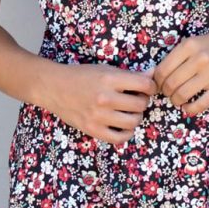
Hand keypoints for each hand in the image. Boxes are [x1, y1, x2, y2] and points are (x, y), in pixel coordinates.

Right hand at [42, 62, 157, 145]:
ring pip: (133, 121)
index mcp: (109, 79)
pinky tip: (124, 125)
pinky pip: (119, 138)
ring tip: (129, 111)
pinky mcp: (92, 129)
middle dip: (142, 101)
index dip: (151, 86)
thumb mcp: (106, 69)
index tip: (147, 88)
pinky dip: (126, 133)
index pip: (144, 85)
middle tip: (135, 99)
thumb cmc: (82, 76)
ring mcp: (98, 116)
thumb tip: (153, 74)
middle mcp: (105, 98)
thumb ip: (130, 75)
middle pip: (140, 104)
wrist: (55, 87)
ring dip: (136, 116)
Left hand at [152, 27, 208, 116]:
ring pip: (182, 95)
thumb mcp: (193, 43)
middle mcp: (199, 58)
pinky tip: (188, 106)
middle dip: (165, 92)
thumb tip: (151, 76)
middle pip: (170, 84)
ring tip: (178, 99)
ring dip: (175, 101)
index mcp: (188, 45)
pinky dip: (190, 109)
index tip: (160, 84)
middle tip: (169, 92)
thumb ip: (175, 57)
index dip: (157, 81)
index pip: (162, 70)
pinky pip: (200, 104)